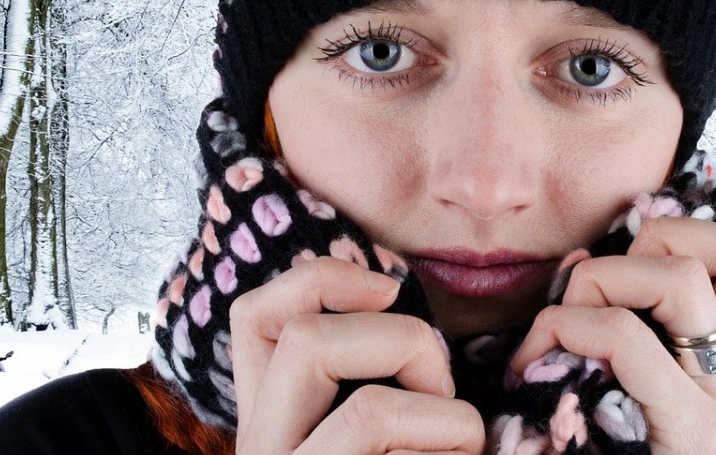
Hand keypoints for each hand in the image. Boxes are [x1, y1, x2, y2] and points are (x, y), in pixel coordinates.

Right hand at [230, 256, 484, 453]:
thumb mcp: (371, 429)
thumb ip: (357, 377)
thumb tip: (382, 295)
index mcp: (266, 420)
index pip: (253, 318)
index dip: (319, 278)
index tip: (388, 287)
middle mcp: (260, 448)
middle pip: (305, 338)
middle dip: (401, 339)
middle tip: (444, 391)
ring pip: (363, 400)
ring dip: (443, 413)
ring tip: (462, 443)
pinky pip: (397, 443)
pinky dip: (452, 443)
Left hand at [510, 217, 715, 452]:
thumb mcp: (638, 390)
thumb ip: (629, 322)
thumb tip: (583, 259)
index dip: (709, 235)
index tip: (644, 261)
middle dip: (657, 237)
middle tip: (599, 289)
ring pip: (681, 276)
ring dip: (601, 278)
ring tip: (562, 326)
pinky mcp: (690, 433)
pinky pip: (621, 339)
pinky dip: (562, 329)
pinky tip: (534, 366)